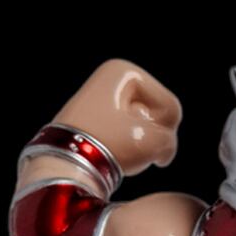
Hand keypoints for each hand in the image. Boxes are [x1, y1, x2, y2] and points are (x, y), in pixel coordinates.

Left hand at [53, 59, 182, 175]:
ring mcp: (104, 100)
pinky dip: (129, 148)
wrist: (64, 164)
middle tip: (127, 144)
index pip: (170, 106)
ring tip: (120, 151)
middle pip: (157, 114)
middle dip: (151, 135)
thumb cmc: (107, 145)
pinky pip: (129, 134)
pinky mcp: (98, 120)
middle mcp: (112, 79)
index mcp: (124, 71)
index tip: (139, 136)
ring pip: (145, 126)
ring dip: (141, 144)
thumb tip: (160, 151)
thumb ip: (169, 142)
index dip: (164, 129)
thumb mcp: (153, 142)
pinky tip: (115, 155)